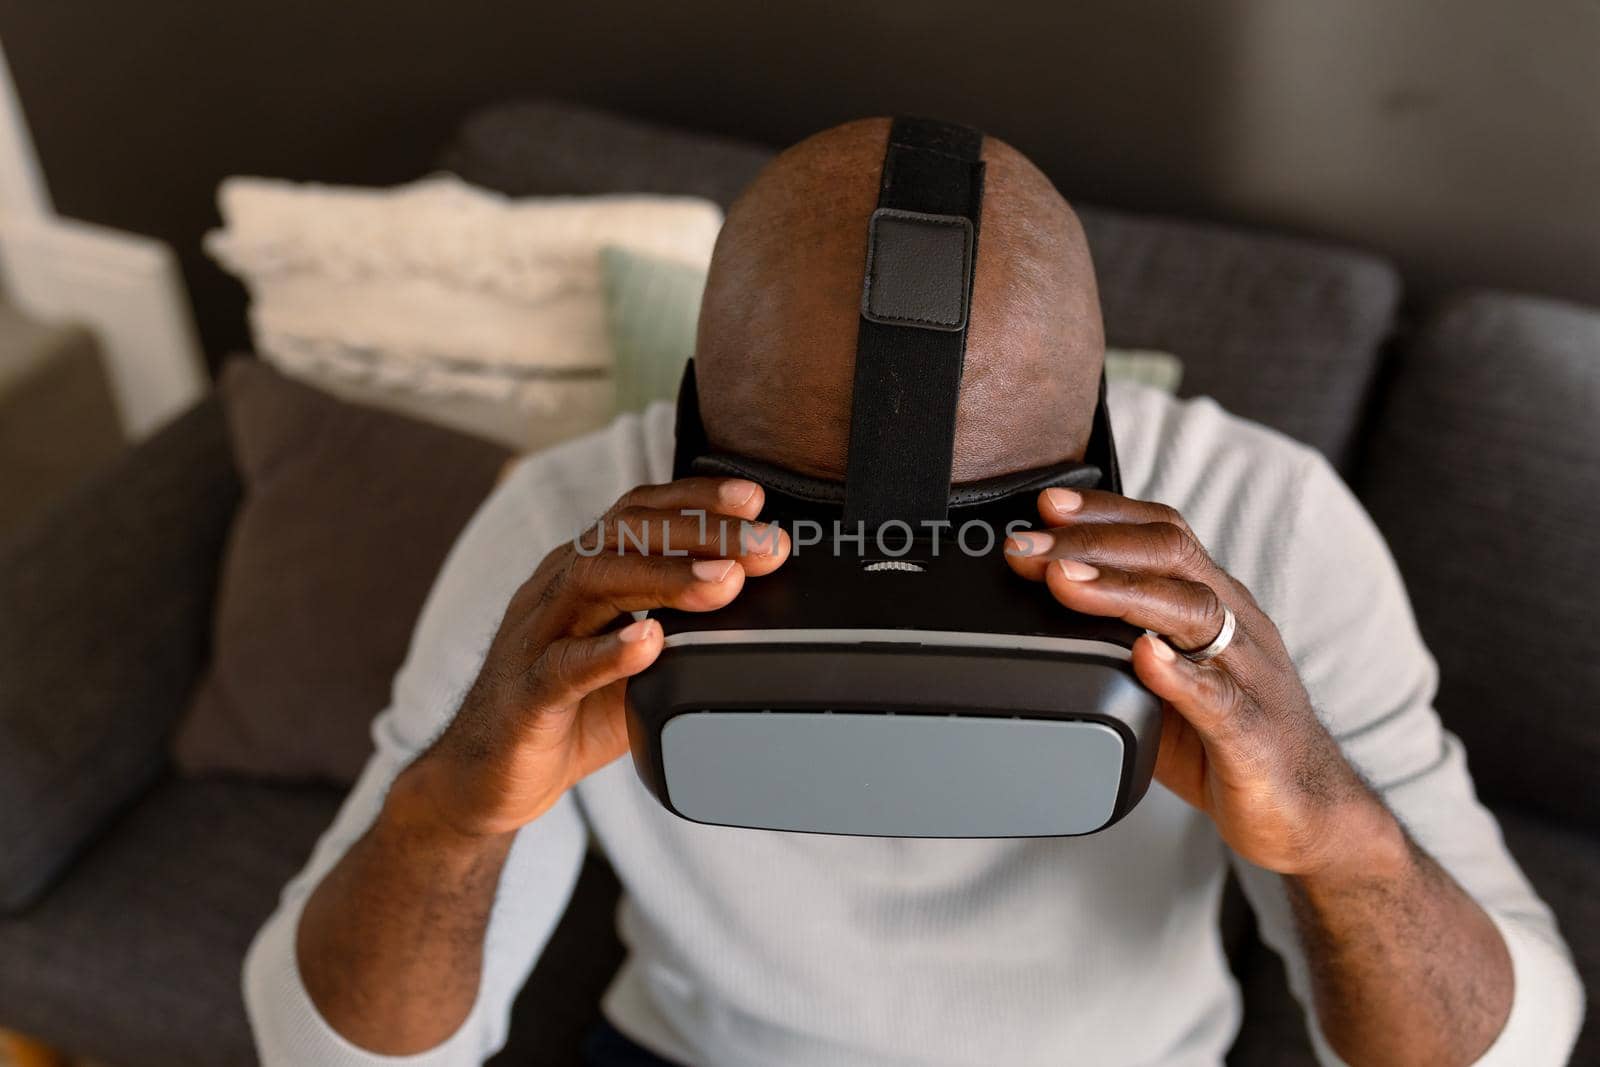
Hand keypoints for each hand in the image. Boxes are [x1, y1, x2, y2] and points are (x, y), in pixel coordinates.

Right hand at [396, 477, 789, 839]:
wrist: (490, 776)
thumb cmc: (572, 710)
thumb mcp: (639, 661)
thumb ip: (684, 630)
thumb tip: (762, 607)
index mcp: (584, 570)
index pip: (639, 513)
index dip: (696, 499)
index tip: (754, 501)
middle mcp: (557, 589)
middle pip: (625, 534)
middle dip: (701, 532)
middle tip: (764, 544)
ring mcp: (536, 636)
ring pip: (595, 581)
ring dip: (666, 577)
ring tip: (724, 582)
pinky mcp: (525, 693)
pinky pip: (563, 665)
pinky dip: (608, 651)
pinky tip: (650, 642)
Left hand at [1006, 487, 1401, 875]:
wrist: (1306, 811)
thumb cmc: (1224, 739)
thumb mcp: (1163, 678)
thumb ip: (1118, 642)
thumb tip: (1040, 612)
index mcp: (1215, 605)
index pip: (1163, 534)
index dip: (1106, 513)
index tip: (1046, 505)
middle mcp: (1236, 626)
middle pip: (1171, 556)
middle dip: (1093, 544)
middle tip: (1028, 548)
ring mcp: (1250, 675)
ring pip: (1194, 611)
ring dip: (1122, 590)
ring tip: (1065, 582)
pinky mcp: (1255, 734)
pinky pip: (1219, 696)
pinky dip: (1179, 674)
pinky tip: (1143, 657)